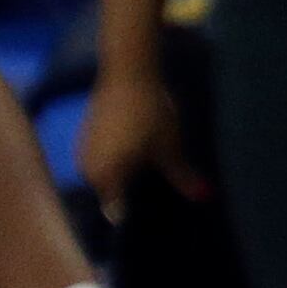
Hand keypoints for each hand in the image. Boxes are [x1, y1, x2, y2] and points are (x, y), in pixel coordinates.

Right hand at [74, 70, 206, 219]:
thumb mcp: (170, 146)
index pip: (116, 210)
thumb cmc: (150, 113)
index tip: (151, 213)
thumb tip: (204, 197)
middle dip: (130, 191)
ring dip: (121, 174)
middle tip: (153, 182)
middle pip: (110, 193)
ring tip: (146, 164)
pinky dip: (114, 159)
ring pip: (104, 175)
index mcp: (106, 177)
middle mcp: (87, 171)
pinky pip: (99, 159)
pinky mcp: (83, 137)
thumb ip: (182, 176)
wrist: (127, 74)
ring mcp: (82, 153)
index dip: (133, 213)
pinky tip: (133, 147)